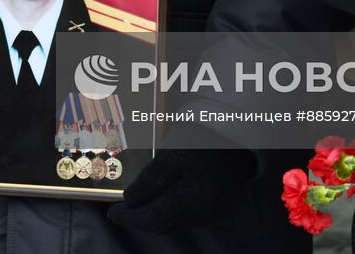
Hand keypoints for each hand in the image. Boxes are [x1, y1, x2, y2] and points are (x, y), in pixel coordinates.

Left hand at [106, 148, 255, 232]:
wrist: (242, 131)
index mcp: (193, 198)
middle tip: (122, 210)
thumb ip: (150, 182)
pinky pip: (189, 214)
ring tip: (139, 202)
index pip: (152, 219)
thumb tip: (130, 202)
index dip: (129, 218)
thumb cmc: (203, 136)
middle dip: (140, 218)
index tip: (112, 213)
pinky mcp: (220, 206)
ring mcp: (214, 211)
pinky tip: (163, 195)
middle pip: (163, 223)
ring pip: (175, 219)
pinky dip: (171, 208)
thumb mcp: (171, 154)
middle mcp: (205, 212)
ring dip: (155, 213)